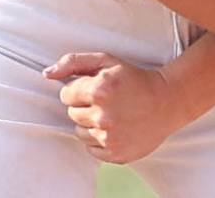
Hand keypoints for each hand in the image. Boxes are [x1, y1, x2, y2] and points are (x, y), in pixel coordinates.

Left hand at [44, 51, 190, 163]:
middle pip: (72, 114)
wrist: (167, 101)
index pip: (66, 95)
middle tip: (106, 99)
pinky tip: (115, 126)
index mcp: (99, 89)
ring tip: (111, 113)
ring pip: (80, 132)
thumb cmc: (135, 78)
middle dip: (85, 105)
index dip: (79, 89)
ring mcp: (109, 137)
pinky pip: (91, 149)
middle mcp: (102, 116)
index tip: (95, 88)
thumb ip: (74, 62)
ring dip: (90, 123)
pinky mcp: (115, 153)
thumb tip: (46, 74)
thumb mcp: (107, 61)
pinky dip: (99, 139)